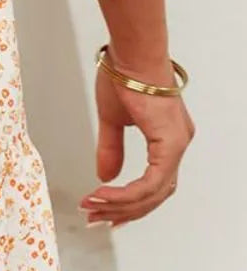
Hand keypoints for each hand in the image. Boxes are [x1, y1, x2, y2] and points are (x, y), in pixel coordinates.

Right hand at [79, 46, 194, 226]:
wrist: (131, 52)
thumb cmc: (124, 74)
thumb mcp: (112, 118)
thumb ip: (111, 148)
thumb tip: (105, 176)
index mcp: (168, 137)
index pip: (154, 183)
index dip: (131, 202)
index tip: (107, 212)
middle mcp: (178, 143)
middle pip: (155, 194)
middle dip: (123, 210)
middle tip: (95, 217)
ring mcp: (177, 145)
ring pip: (153, 193)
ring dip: (120, 205)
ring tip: (93, 208)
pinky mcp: (170, 144)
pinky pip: (150, 182)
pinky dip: (126, 193)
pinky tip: (104, 195)